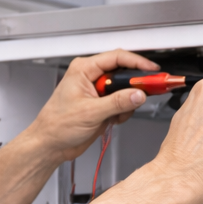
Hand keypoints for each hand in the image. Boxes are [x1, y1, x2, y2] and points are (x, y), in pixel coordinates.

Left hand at [24, 52, 159, 162]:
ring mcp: (97, 92)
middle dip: (133, 87)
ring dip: (127, 103)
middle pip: (124, 73)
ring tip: (117, 115)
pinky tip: (113, 120)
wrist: (50, 145)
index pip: (117, 58)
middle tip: (143, 95)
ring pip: (125, 91)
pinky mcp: (101, 105)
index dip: (137, 63)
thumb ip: (117, 102)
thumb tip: (138, 94)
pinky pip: (122, 104)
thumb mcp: (90, 112)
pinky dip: (123, 112)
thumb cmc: (56, 125)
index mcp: (84, 70)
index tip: (152, 71)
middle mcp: (90, 78)